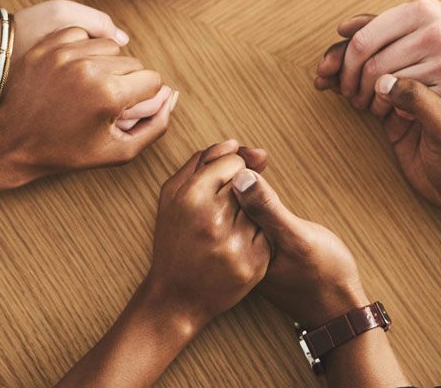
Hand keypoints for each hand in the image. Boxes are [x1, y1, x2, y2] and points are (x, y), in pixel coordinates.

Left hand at [0, 26, 177, 192]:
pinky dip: (84, 48)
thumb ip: (155, 125)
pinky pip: (82, 34)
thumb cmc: (66, 151)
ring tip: (91, 84)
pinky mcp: (47, 46)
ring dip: (107, 62)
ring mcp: (65, 53)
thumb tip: (172, 96)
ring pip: (110, 45)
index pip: (153, 79)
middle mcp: (89, 68)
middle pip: (133, 61)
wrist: (12, 142)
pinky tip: (76, 69)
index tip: (126, 108)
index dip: (145, 96)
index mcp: (109, 94)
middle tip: (106, 100)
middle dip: (127, 80)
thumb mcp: (118, 151)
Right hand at [141, 140, 270, 329]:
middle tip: (220, 211)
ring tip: (225, 231)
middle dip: (239, 190)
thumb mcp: (173, 196)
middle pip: (247, 181)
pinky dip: (257, 235)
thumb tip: (234, 143)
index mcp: (191, 197)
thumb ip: (201, 162)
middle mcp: (214, 219)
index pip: (233, 161)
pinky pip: (267, 232)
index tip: (220, 185)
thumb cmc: (174, 240)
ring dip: (248, 213)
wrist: (177, 297)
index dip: (230, 170)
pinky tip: (236, 246)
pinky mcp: (255, 263)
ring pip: (259, 206)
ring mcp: (236, 242)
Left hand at [231, 170, 365, 325]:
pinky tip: (259, 182)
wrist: (337, 309)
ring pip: (228, 201)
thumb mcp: (297, 240)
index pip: (221, 197)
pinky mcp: (255, 244)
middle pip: (218, 196)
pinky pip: (240, 210)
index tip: (257, 155)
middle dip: (233, 169)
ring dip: (240, 178)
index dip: (233, 166)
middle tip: (260, 155)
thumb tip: (241, 177)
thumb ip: (268, 210)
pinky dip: (248, 192)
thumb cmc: (323, 275)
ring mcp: (241, 245)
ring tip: (259, 161)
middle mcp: (231, 247)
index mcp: (235, 246)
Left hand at [317, 0, 440, 119]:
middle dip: (354, 87)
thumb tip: (341, 28)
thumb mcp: (434, 21)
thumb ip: (386, 24)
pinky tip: (401, 113)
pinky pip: (411, 104)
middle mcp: (433, 31)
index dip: (346, 64)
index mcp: (422, 10)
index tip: (342, 79)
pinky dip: (399, 111)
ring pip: (387, 86)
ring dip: (373, 103)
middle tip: (354, 99)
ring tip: (374, 108)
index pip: (363, 39)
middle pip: (371, 65)